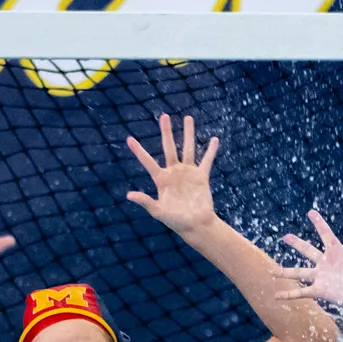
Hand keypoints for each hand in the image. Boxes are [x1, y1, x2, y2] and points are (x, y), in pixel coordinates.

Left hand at [125, 113, 218, 236]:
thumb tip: (128, 195)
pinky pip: (206, 160)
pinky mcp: (201, 176)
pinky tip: (214, 139)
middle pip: (169, 147)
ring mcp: (187, 173)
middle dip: (167, 132)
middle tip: (164, 116)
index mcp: (161, 179)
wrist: (195, 225)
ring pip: (187, 148)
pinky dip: (210, 151)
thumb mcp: (158, 211)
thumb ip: (145, 201)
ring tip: (188, 118)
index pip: (147, 161)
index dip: (138, 150)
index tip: (129, 139)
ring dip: (188, 133)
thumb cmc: (175, 220)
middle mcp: (173, 172)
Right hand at [273, 208, 342, 310]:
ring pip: (298, 273)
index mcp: (337, 252)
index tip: (311, 212)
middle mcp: (326, 263)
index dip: (318, 223)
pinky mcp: (320, 290)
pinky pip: (300, 292)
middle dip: (296, 243)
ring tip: (271, 271)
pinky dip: (288, 294)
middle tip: (285, 236)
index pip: (325, 234)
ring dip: (285, 272)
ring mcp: (321, 277)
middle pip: (307, 250)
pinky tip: (276, 296)